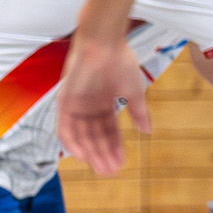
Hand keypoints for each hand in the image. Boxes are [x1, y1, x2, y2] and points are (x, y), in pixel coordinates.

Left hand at [56, 32, 149, 175]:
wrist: (104, 42)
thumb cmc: (120, 60)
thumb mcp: (133, 90)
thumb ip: (138, 112)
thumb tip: (149, 132)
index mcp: (103, 102)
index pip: (109, 130)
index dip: (115, 146)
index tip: (122, 162)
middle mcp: (88, 105)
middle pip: (94, 136)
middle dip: (103, 153)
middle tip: (111, 171)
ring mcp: (76, 103)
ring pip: (81, 134)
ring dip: (90, 151)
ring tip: (100, 167)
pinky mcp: (64, 99)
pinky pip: (64, 126)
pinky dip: (72, 141)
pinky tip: (82, 155)